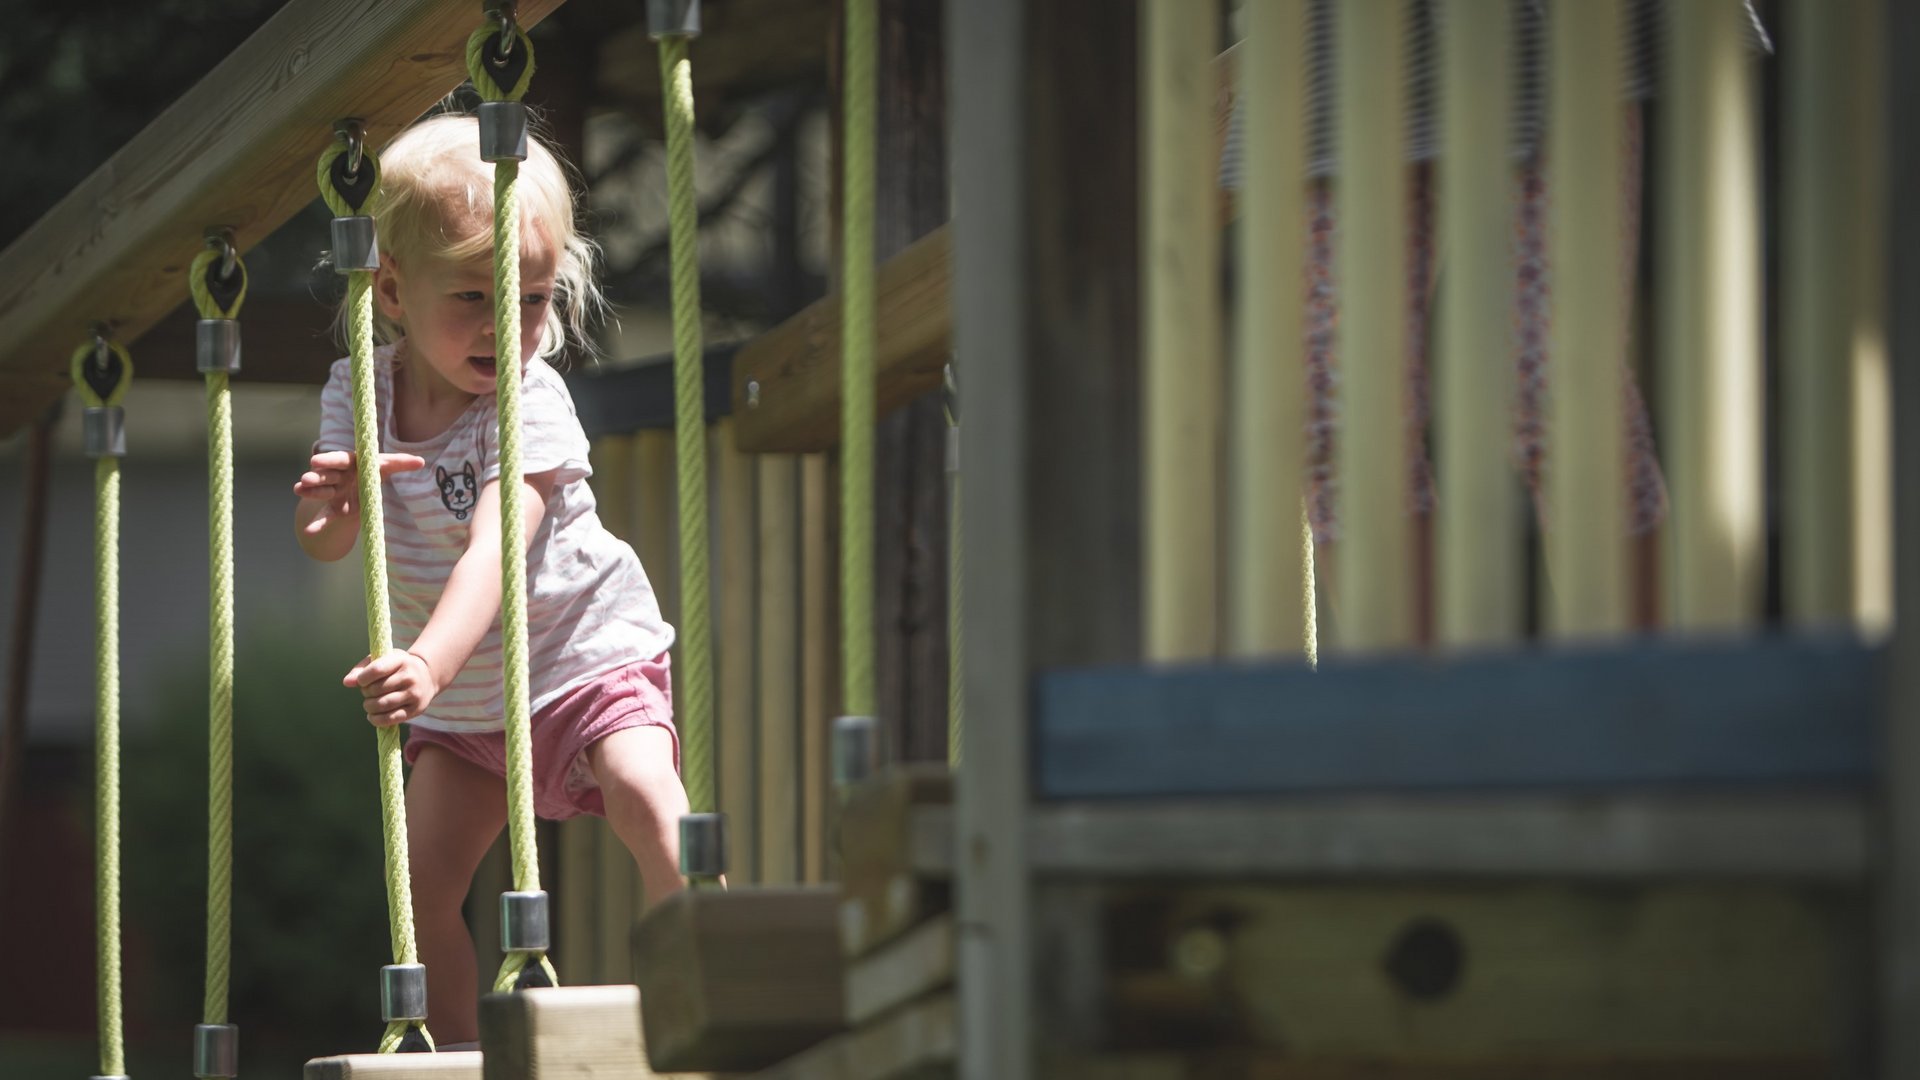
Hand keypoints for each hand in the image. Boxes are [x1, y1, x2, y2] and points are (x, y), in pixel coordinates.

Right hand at [294, 451, 426, 520]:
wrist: (367, 491)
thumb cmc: (375, 473)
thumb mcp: (387, 467)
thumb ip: (401, 463)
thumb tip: (421, 461)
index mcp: (350, 463)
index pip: (338, 460)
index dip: (328, 460)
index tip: (315, 460)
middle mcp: (339, 476)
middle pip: (326, 475)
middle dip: (316, 477)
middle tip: (306, 478)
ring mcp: (334, 491)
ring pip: (322, 491)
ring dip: (311, 492)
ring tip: (298, 490)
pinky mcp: (336, 508)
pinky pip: (326, 515)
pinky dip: (319, 523)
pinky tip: (310, 531)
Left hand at [345, 649, 441, 726]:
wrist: (427, 676)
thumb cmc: (398, 667)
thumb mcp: (382, 660)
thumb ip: (362, 669)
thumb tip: (347, 682)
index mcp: (401, 660)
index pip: (376, 670)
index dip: (362, 678)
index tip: (361, 681)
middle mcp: (410, 677)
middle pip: (376, 689)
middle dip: (366, 693)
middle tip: (368, 692)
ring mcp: (414, 694)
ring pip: (382, 705)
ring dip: (369, 706)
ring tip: (369, 704)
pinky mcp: (415, 710)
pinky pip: (391, 719)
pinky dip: (376, 720)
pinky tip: (373, 716)